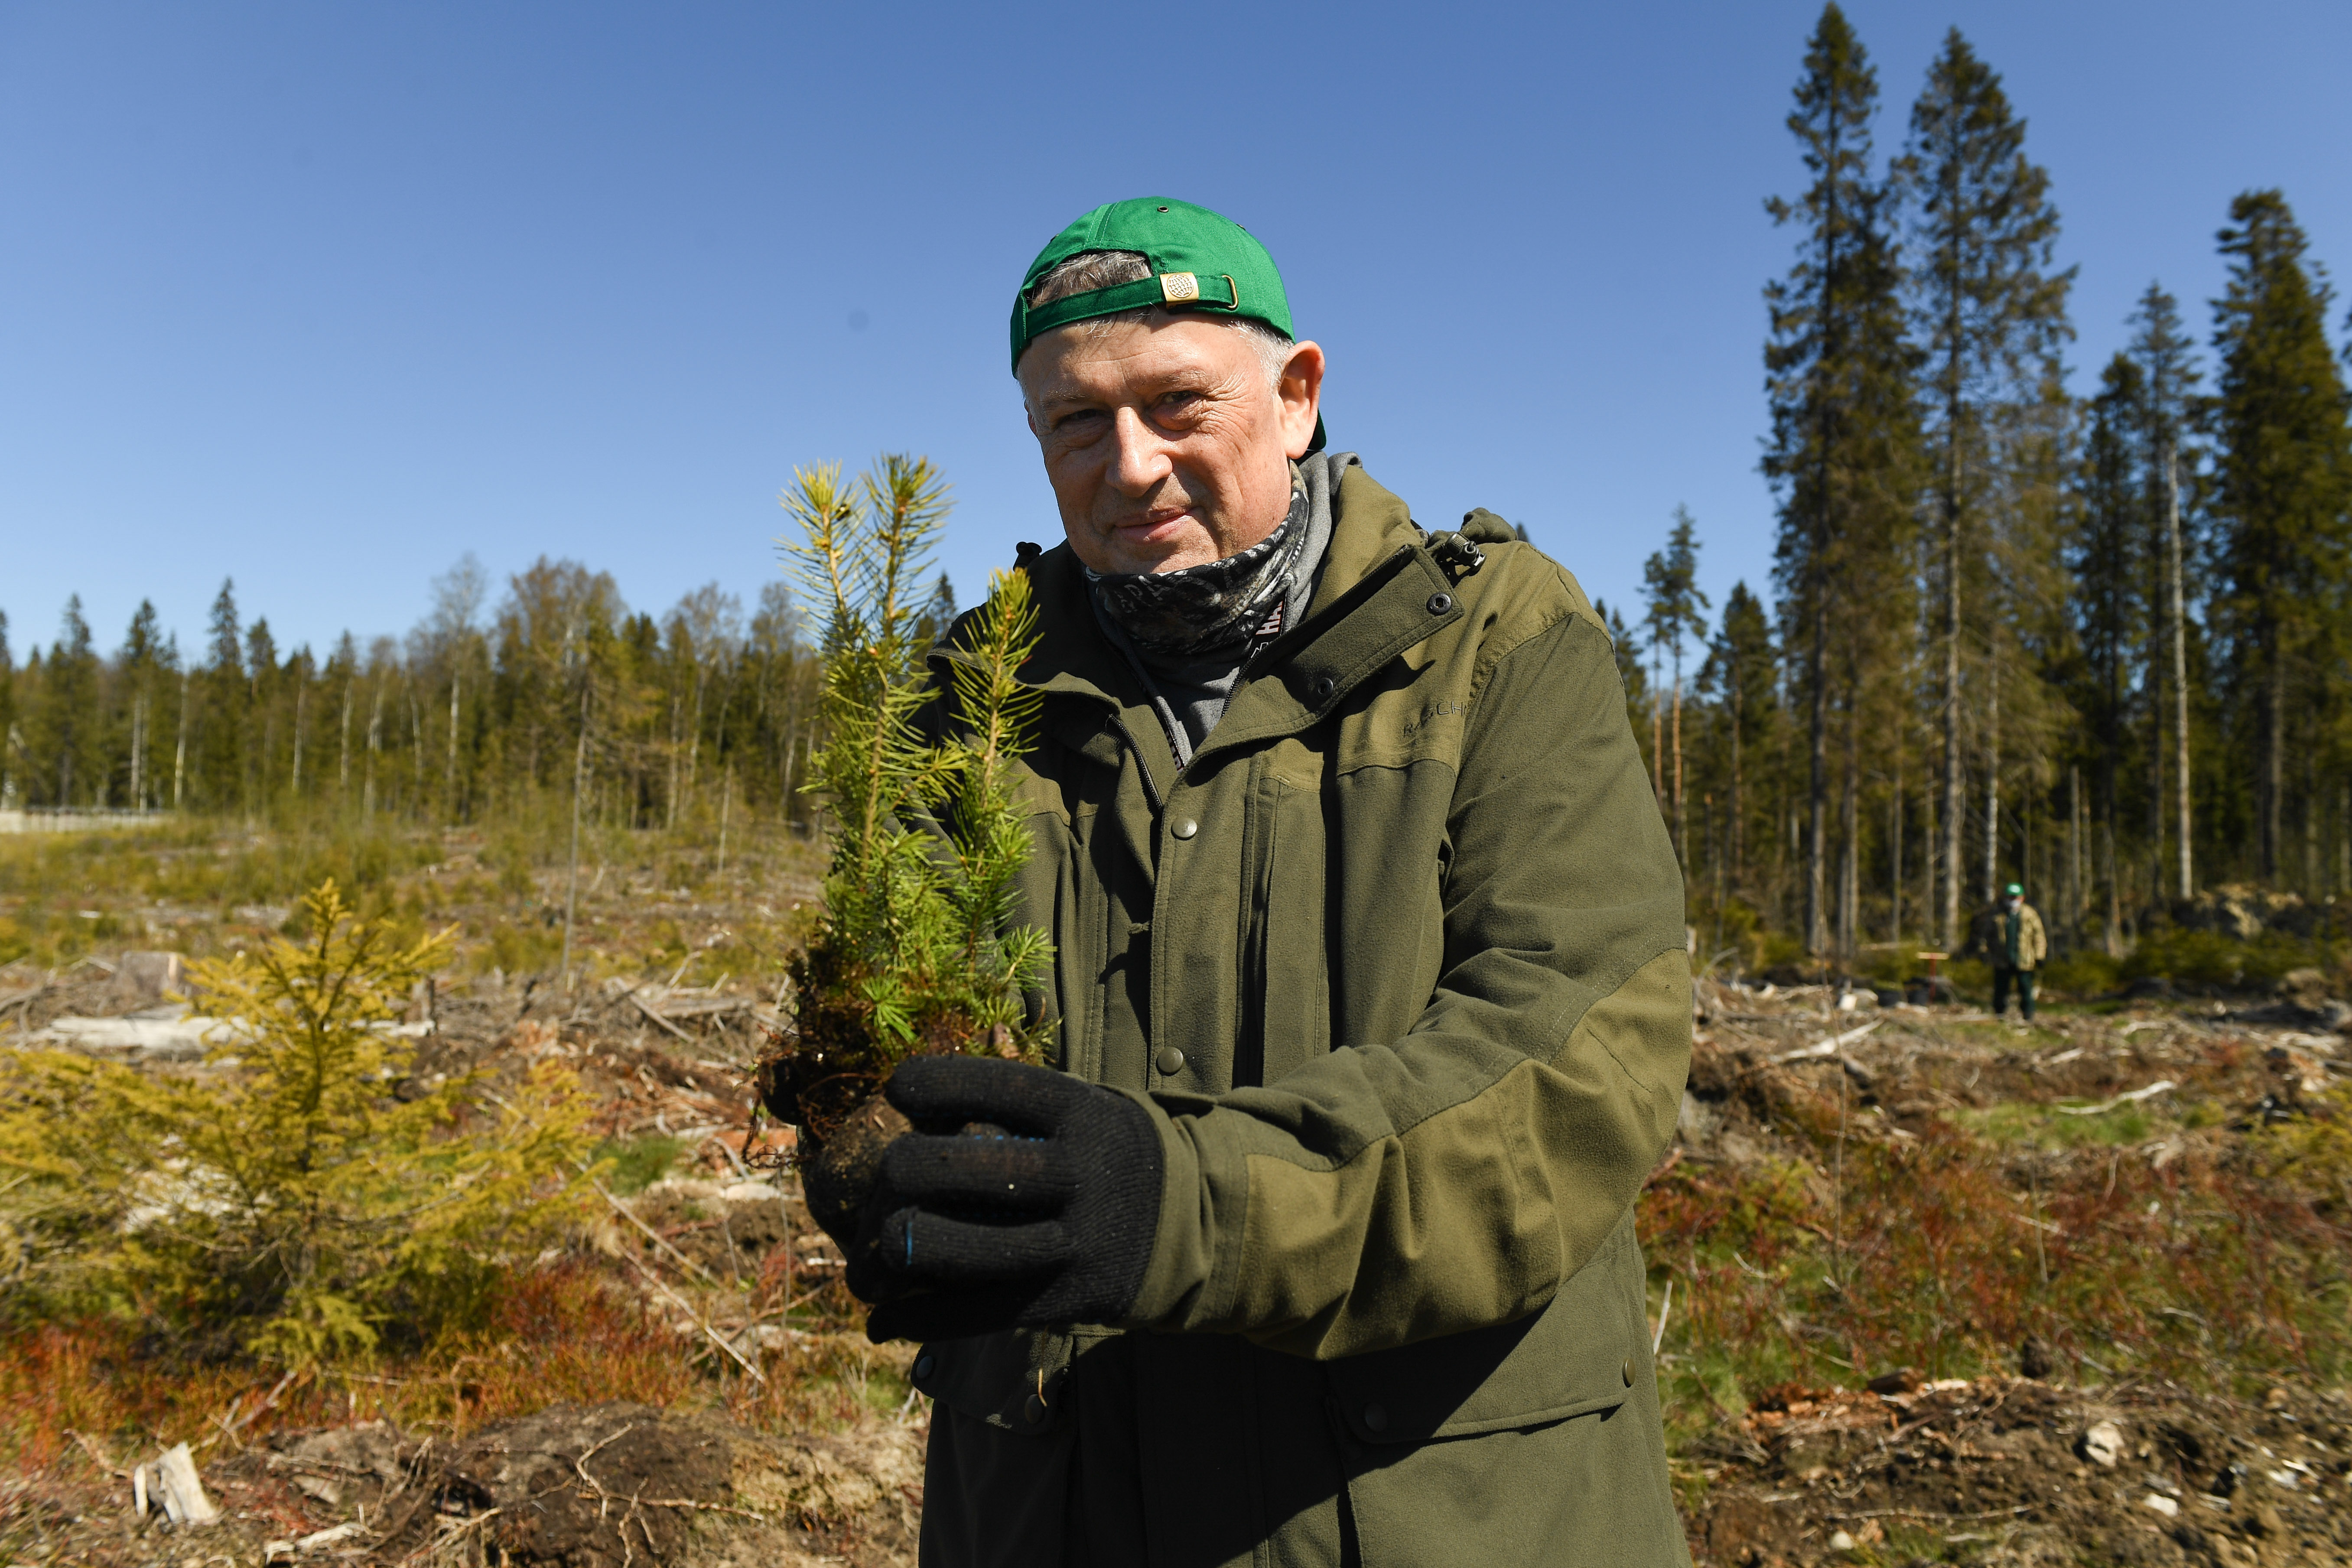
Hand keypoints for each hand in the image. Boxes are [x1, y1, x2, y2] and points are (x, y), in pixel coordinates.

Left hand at [851, 1056, 1163, 1344]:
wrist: (1200, 1223)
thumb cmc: (1111, 1153)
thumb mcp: (1089, 1106)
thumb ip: (1020, 1105)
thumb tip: (917, 1099)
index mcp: (1083, 1113)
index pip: (998, 1087)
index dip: (937, 1085)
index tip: (897, 1090)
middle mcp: (1081, 1174)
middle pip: (970, 1169)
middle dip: (908, 1170)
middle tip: (889, 1171)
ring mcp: (1078, 1241)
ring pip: (970, 1251)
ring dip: (905, 1250)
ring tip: (877, 1248)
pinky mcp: (1071, 1298)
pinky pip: (982, 1314)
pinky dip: (923, 1320)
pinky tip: (885, 1319)